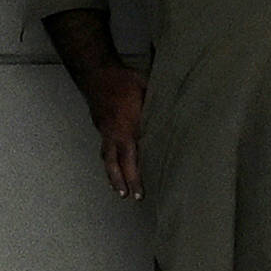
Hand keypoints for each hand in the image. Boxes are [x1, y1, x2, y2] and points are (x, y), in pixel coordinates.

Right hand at [42, 8, 148, 200]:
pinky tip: (113, 165)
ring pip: (107, 158)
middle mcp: (114, 133)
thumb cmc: (124, 80)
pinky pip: (104, 148)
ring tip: (119, 189)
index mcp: (127, 127)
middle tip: (129, 197)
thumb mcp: (146, 91)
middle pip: (116, 164)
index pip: (132, 158)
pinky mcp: (100, 127)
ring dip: (113, 175)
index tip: (140, 191)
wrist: (96, 73)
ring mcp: (104, 131)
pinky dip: (109, 160)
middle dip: (123, 181)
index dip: (135, 176)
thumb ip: (156, 108)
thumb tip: (174, 116)